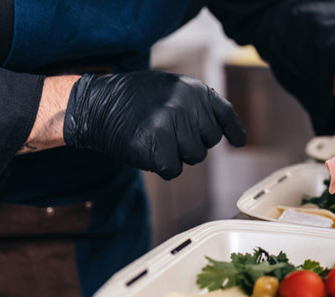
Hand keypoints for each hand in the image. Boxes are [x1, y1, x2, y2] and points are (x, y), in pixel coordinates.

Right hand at [63, 71, 245, 179]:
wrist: (95, 105)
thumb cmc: (134, 100)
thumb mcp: (170, 89)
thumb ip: (196, 105)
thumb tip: (224, 130)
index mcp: (192, 89)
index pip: (224, 113)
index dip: (233, 130)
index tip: (239, 142)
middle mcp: (185, 104)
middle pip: (209, 142)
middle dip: (192, 143)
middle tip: (167, 132)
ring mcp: (170, 125)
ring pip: (194, 157)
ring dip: (176, 154)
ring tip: (154, 137)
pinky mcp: (155, 147)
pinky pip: (173, 170)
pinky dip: (160, 165)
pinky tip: (145, 149)